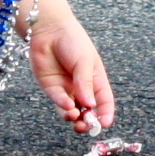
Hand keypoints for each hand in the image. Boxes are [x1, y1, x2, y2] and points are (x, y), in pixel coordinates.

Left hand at [28, 0, 114, 133]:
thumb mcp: (84, 61)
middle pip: (87, 110)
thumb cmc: (73, 41)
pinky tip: (68, 106)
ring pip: (71, 110)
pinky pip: (58, 101)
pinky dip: (63, 106)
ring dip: (74, 117)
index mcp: (95, 79)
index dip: (105, 113)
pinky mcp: (51, 87)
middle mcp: (81, 87)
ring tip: (75, 116)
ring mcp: (66, 88)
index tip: (105, 124)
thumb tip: (90, 105)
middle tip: (87, 126)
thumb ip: (86, 84)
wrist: (49, 29)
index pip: (104, 101)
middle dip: (88, 121)